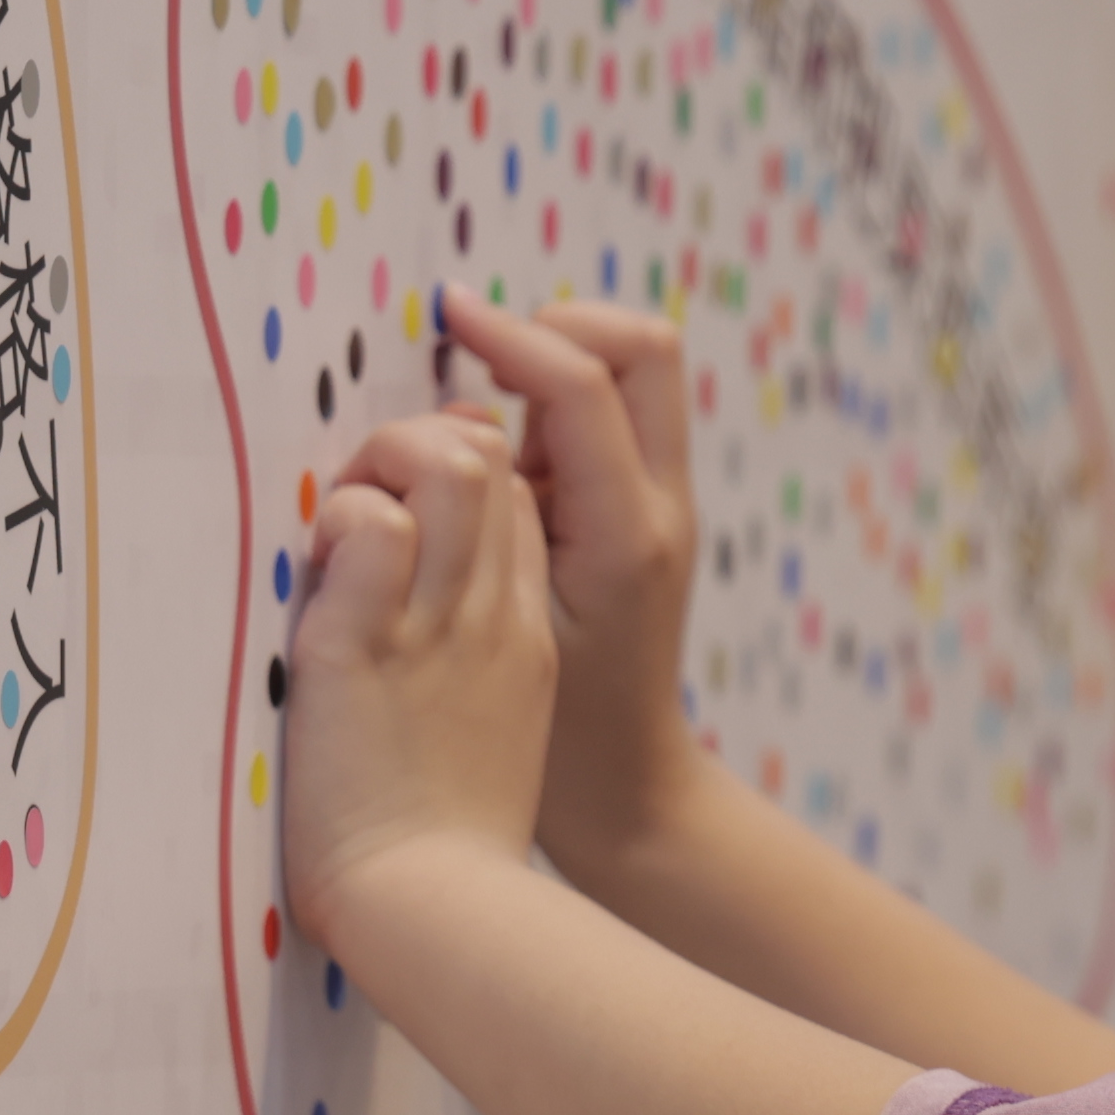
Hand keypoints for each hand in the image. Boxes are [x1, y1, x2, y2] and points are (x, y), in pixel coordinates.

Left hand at [280, 409, 559, 955]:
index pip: (516, 503)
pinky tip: (317, 578)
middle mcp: (492, 616)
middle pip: (488, 459)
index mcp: (525, 638)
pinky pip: (370, 526)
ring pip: (447, 466)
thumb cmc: (449, 847)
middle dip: (416, 446)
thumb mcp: (495, 741)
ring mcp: (436, 625)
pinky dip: (337, 523)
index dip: (460, 480)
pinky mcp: (364, 645)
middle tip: (359, 504)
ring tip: (339, 528)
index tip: (401, 518)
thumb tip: (426, 637)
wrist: (439, 909)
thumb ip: (475, 674)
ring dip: (378, 469)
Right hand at [432, 291, 709, 883]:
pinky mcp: (647, 520)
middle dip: (562, 325)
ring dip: (560, 363)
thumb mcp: (505, 628)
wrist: (626, 797)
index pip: (583, 385)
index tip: (448, 317)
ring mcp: (665, 510)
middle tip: (481, 347)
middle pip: (643, 351)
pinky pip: (614, 422)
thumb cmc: (552, 734)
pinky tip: (498, 446)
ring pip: (634, 379)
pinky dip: (560, 404)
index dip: (511, 335)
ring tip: (482, 395)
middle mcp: (664, 507)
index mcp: (626, 531)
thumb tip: (465, 427)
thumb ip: (489, 526)